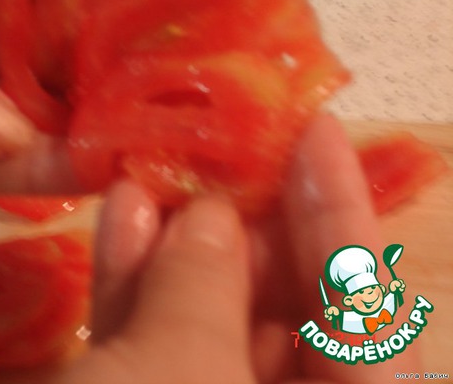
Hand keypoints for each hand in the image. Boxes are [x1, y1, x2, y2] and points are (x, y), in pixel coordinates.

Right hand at [45, 115, 419, 383]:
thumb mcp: (180, 373)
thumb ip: (204, 289)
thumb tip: (206, 220)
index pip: (368, 314)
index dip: (342, 213)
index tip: (317, 129)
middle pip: (284, 308)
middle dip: (244, 224)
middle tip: (222, 147)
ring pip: (207, 322)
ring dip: (177, 247)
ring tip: (154, 170)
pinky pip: (154, 345)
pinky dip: (136, 287)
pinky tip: (119, 218)